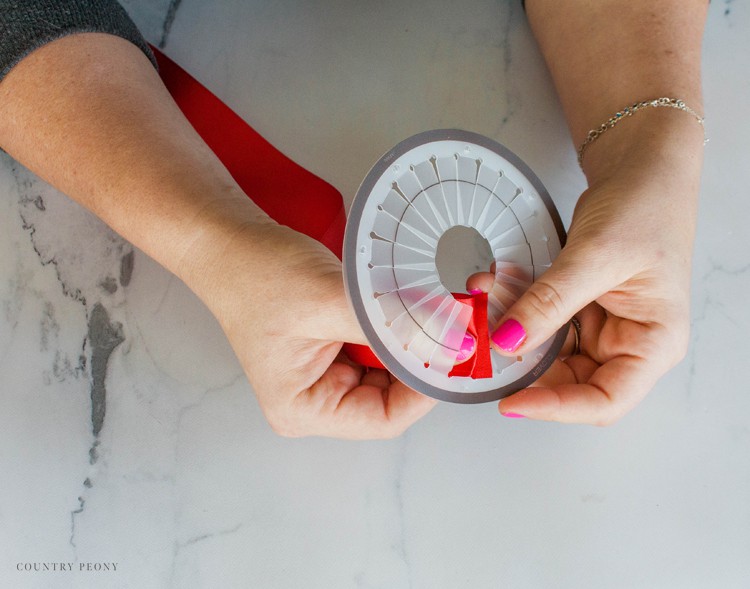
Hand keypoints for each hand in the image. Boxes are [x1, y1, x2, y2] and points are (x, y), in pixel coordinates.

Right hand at [194, 220, 436, 438]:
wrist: (227, 239)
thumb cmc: (257, 273)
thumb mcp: (329, 300)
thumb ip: (391, 325)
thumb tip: (451, 338)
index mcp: (303, 410)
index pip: (386, 419)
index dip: (426, 388)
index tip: (456, 351)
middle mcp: (315, 402)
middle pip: (394, 396)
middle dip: (421, 361)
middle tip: (453, 325)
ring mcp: (325, 377)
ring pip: (392, 371)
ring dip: (410, 342)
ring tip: (427, 309)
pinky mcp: (333, 351)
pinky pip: (381, 348)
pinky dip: (396, 328)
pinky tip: (403, 306)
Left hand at [470, 120, 702, 424]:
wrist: (640, 168)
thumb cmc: (645, 208)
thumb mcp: (595, 257)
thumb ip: (549, 303)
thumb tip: (507, 343)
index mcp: (652, 343)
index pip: (605, 401)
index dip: (556, 407)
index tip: (510, 401)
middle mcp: (628, 343)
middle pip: (567, 380)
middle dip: (521, 362)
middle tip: (482, 341)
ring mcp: (600, 327)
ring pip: (545, 350)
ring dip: (511, 328)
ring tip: (484, 298)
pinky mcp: (577, 309)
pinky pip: (538, 321)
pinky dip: (514, 306)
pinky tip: (494, 284)